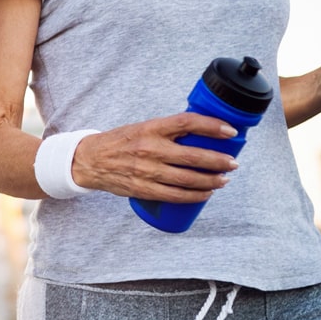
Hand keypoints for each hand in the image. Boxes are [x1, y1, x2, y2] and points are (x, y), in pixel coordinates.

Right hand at [71, 114, 240, 201]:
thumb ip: (167, 131)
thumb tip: (201, 133)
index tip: (230, 132)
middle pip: (193, 156)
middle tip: (232, 163)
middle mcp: (149, 148)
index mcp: (150, 128)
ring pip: (188, 179)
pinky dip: (194, 196)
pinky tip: (206, 194)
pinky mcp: (143, 188)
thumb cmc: (119, 142)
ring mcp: (146, 170)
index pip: (187, 123)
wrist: (88, 161)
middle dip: (219, 161)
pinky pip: (175, 196)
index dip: (212, 126)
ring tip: (223, 180)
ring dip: (211, 181)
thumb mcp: (141, 128)